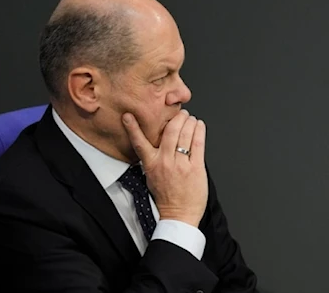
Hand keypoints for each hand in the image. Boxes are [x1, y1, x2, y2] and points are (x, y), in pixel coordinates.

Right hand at [122, 110, 207, 226]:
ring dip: (189, 122)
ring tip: (191, 118)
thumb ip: (156, 158)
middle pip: (170, 131)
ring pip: (185, 134)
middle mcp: (165, 162)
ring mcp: (181, 165)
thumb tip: (162, 141)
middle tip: (181, 113)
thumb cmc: (166, 197)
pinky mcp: (196, 168)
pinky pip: (198, 144)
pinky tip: (199, 126)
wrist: (179, 216)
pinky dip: (199, 131)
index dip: (133, 128)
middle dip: (177, 118)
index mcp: (151, 165)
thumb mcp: (152, 176)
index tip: (129, 116)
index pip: (139, 143)